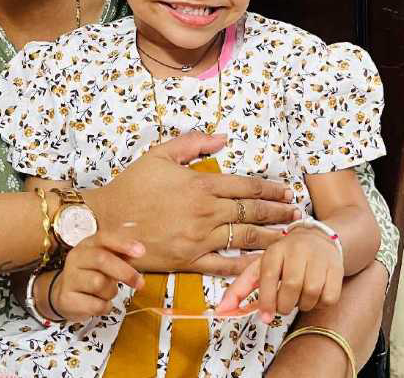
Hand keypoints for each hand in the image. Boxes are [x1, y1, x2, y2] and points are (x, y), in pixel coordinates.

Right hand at [48, 231, 144, 320]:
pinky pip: (96, 305)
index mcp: (87, 245)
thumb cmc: (89, 275)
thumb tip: (138, 251)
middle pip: (101, 259)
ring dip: (111, 292)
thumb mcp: (103, 261)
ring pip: (99, 284)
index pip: (103, 238)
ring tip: (106, 292)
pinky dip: (104, 306)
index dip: (122, 244)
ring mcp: (69, 278)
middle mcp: (76, 258)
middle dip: (124, 272)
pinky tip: (98, 303)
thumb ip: (121, 255)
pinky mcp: (67, 299)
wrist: (63, 295)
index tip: (141, 251)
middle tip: (140, 283)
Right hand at [85, 132, 298, 272]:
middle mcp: (205, 212)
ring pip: (244, 238)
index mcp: (199, 185)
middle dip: (278, 212)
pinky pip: (224, 265)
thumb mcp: (158, 155)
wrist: (107, 221)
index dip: (269, 189)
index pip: (244, 187)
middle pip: (251, 212)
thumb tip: (222, 137)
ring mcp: (199, 238)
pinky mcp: (189, 260)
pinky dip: (246, 264)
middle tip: (296, 213)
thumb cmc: (132, 186)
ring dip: (270, 237)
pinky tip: (262, 262)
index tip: (286, 191)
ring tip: (288, 237)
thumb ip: (191, 144)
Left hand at [217, 228, 343, 322]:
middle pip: (290, 288)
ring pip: (310, 295)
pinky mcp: (336, 268)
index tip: (264, 317)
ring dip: (302, 304)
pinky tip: (314, 294)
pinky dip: (320, 303)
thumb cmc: (284, 258)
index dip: (266, 300)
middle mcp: (296, 251)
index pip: (267, 276)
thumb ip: (241, 287)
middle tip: (283, 303)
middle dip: (284, 304)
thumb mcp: (261, 265)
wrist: (318, 239)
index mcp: (274, 250)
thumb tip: (222, 310)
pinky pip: (328, 298)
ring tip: (298, 295)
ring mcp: (318, 258)